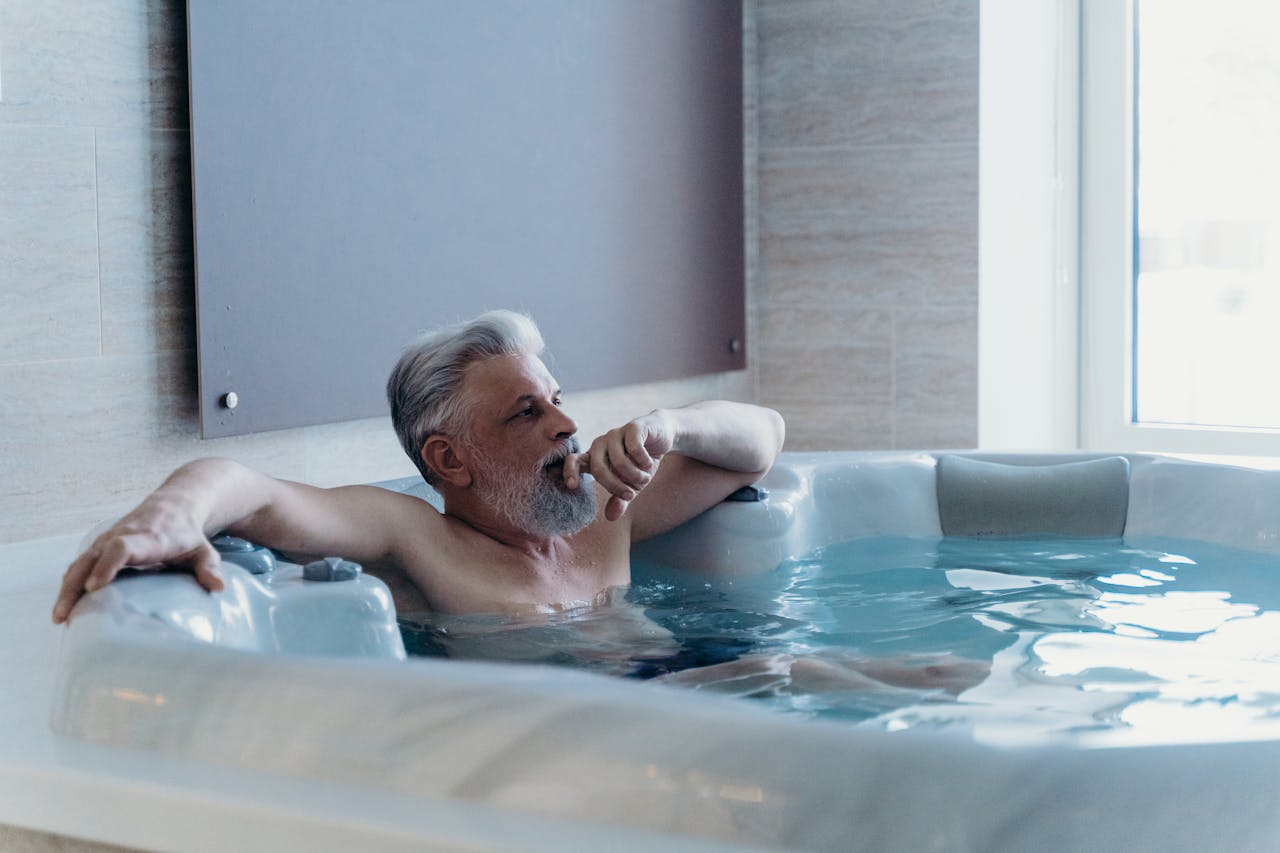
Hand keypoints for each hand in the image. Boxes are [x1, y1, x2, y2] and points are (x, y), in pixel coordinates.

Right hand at [52, 494, 224, 623]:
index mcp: (147, 538)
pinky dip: (69, 584)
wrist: (174, 505)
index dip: (107, 565)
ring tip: (59, 617)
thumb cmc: (188, 534)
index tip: (94, 587)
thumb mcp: (203, 550)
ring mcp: (106, 541)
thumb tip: (218, 587)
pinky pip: (79, 565)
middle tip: (65, 613)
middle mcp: (121, 537)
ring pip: (80, 562)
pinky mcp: (99, 547)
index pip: (121, 548)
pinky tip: (64, 608)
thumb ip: (210, 567)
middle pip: (91, 557)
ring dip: (66, 588)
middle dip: (75, 584)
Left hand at [563, 411, 673, 521]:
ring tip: (645, 478)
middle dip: (615, 486)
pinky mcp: (633, 427)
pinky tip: (649, 463)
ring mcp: (616, 434)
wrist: (663, 437)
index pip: (573, 461)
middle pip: (598, 468)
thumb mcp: (632, 484)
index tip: (572, 486)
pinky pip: (634, 449)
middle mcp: (601, 444)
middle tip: (630, 495)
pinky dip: (644, 462)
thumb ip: (620, 499)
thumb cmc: (641, 462)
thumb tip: (610, 517)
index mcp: (595, 457)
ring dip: (635, 475)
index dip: (569, 472)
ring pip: (618, 460)